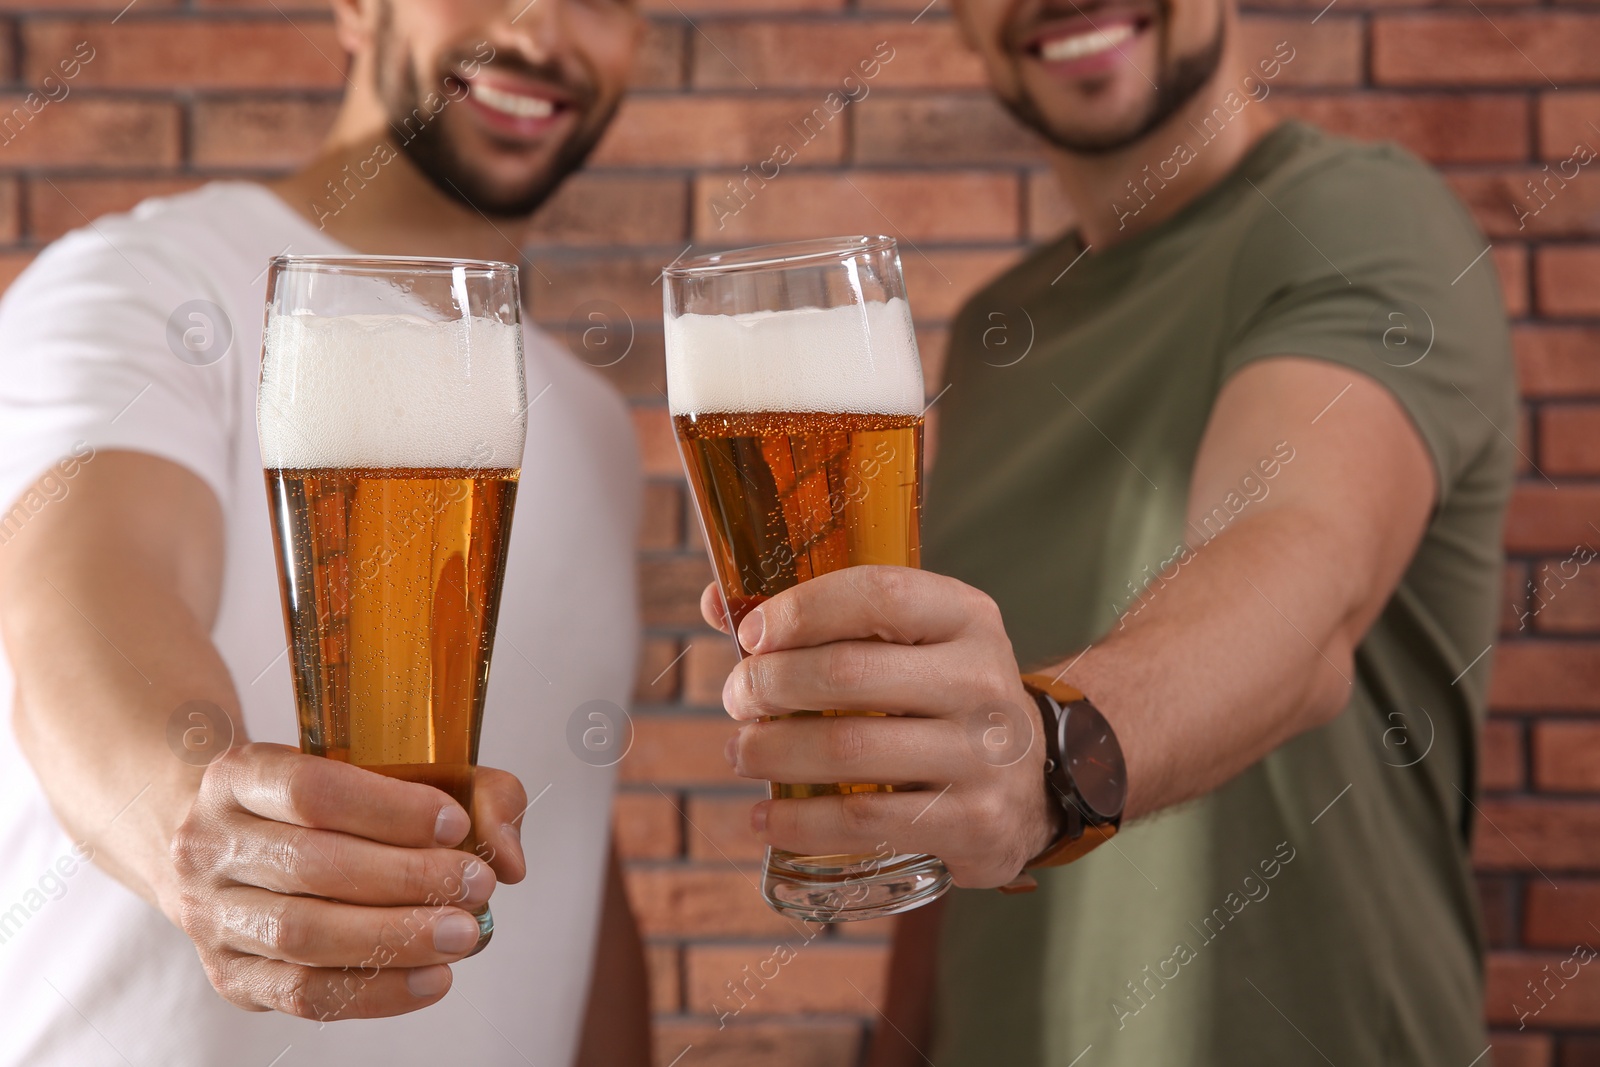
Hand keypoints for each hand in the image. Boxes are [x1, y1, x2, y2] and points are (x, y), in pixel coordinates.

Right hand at [162, 743, 526, 1019]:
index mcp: (238, 775)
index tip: (454, 823)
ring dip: (395, 939)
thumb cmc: (328, 801)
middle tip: (476, 886)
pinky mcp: (230, 974)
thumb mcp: (387, 765)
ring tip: (465, 934)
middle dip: (407, 880)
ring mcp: (210, 916)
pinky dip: (375, 992)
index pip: (311, 789)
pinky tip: (432, 977)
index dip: (389, 809)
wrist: (224, 841)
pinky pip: (302, 994)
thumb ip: (471, 788)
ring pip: (303, 936)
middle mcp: (209, 845)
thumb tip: (509, 853)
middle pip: (312, 867)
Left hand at [701, 566, 1062, 887]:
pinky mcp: (973, 822)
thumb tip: (719, 603)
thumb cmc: (942, 697)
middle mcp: (983, 681)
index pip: (878, 594)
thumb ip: (823, 618)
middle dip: (770, 684)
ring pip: (849, 750)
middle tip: (737, 699)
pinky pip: (863, 821)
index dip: (802, 610)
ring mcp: (984, 756)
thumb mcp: (911, 642)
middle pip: (849, 673)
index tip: (751, 635)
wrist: (1032, 782)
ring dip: (773, 752)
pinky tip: (765, 815)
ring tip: (740, 752)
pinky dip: (798, 821)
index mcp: (967, 617)